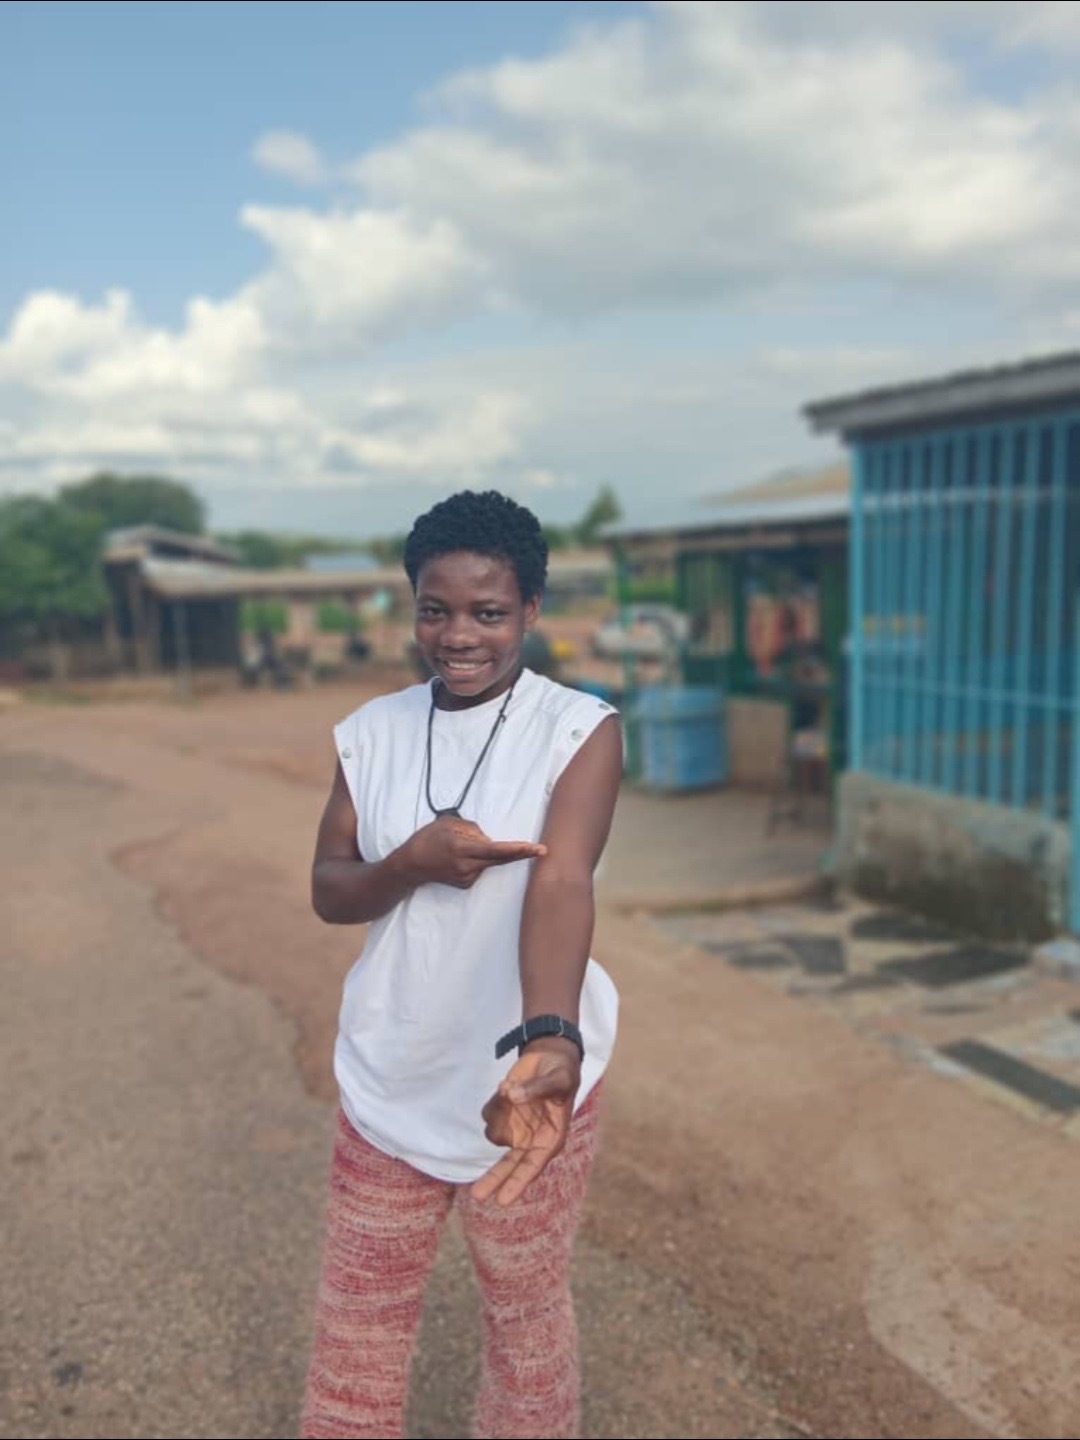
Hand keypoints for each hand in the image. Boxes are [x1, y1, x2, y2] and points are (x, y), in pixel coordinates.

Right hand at [403, 816, 544, 889]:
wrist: (411, 865)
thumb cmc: (428, 839)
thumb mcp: (448, 823)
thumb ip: (472, 829)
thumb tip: (487, 839)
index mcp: (462, 848)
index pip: (496, 849)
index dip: (517, 849)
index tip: (534, 848)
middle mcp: (466, 866)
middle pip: (501, 859)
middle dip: (521, 853)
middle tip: (542, 850)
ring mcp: (466, 878)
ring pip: (489, 862)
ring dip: (489, 853)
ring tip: (463, 845)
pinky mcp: (465, 884)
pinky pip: (480, 868)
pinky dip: (479, 860)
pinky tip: (462, 858)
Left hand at [472, 1039, 581, 1206]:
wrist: (550, 1056)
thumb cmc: (562, 1072)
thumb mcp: (558, 1079)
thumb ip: (537, 1089)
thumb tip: (512, 1097)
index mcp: (550, 1139)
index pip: (531, 1167)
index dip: (516, 1183)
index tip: (502, 1201)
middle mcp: (531, 1139)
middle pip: (509, 1166)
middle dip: (494, 1179)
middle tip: (477, 1195)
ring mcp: (515, 1127)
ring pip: (494, 1132)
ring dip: (499, 1112)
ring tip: (512, 1089)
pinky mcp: (503, 1113)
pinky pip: (489, 1114)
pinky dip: (494, 1102)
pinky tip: (507, 1086)